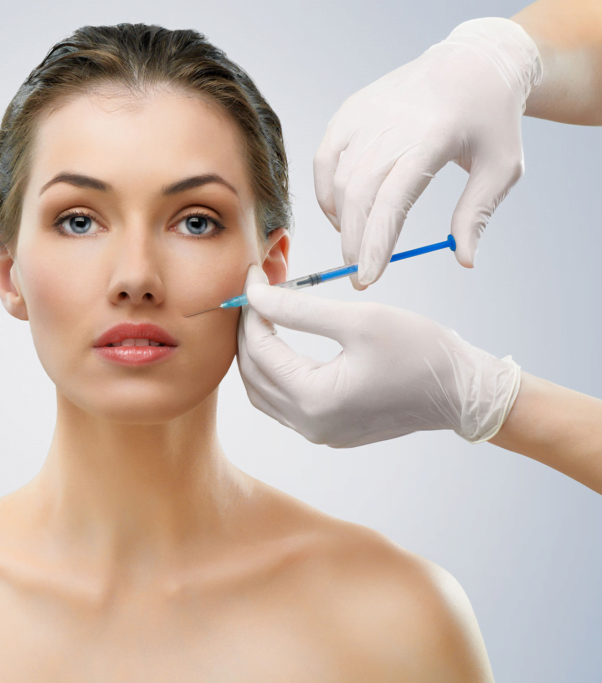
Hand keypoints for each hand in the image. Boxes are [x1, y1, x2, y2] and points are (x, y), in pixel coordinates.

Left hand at [236, 266, 520, 447]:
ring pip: (262, 390)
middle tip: (258, 290)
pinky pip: (283, 400)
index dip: (252, 309)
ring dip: (258, 351)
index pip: (259, 350)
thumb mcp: (360, 319)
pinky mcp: (328, 430)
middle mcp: (309, 425)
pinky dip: (275, 369)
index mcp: (314, 400)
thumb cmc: (421, 352)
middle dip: (250, 328)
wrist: (463, 391)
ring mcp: (318, 432)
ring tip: (266, 311)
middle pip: (253, 372)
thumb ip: (299, 309)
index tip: (254, 275)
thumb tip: (256, 296)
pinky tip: (282, 339)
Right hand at [314, 18, 542, 286]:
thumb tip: (463, 260)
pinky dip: (326, 192)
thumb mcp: (502, 167)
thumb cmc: (490, 121)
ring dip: (342, 220)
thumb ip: (477, 214)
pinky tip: (341, 213)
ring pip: (339, 180)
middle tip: (359, 272)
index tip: (368, 277)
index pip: (393, 199)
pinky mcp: (350, 111)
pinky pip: (325, 160)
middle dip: (354, 241)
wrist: (473, 64)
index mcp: (433, 138)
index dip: (375, 242)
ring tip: (356, 244)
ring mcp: (366, 114)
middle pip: (359, 194)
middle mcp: (393, 123)